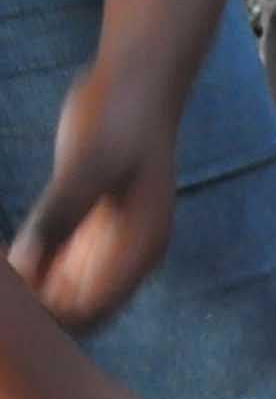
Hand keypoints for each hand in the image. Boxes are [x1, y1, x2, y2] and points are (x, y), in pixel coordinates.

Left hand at [11, 55, 182, 331]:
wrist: (136, 80)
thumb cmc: (119, 115)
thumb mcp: (88, 162)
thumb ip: (59, 214)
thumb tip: (25, 266)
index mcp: (138, 250)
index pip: (91, 311)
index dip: (48, 318)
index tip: (8, 302)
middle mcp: (126, 257)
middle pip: (78, 310)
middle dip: (36, 310)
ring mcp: (108, 244)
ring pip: (64, 291)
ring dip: (29, 292)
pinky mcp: (88, 228)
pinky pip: (56, 264)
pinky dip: (29, 267)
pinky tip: (2, 256)